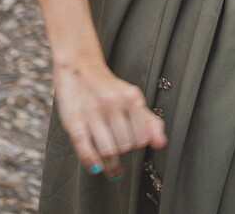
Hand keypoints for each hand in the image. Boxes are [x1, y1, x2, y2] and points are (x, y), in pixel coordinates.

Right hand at [52, 58, 166, 174]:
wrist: (79, 69)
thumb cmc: (107, 88)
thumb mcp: (132, 98)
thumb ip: (148, 121)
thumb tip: (160, 143)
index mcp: (130, 97)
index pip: (142, 137)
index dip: (138, 144)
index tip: (133, 142)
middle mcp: (112, 103)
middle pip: (125, 145)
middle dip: (123, 150)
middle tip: (118, 144)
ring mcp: (92, 112)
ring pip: (108, 150)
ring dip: (109, 160)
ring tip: (108, 156)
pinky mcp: (74, 121)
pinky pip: (86, 150)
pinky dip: (93, 163)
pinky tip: (97, 165)